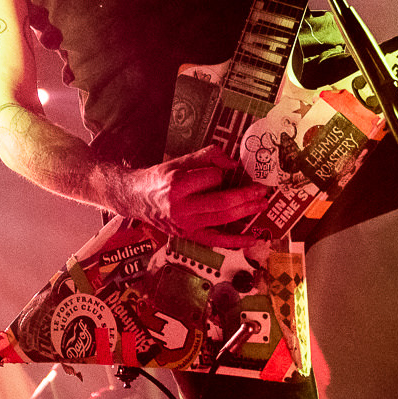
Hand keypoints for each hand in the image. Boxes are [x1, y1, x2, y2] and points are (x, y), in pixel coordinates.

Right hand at [117, 147, 266, 247]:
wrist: (135, 198)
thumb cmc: (158, 179)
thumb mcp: (179, 161)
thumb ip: (206, 157)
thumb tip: (232, 163)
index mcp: (177, 185)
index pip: (212, 178)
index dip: (223, 173)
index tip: (226, 170)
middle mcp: (180, 207)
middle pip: (221, 202)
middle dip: (245, 196)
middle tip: (262, 190)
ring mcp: (185, 224)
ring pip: (222, 220)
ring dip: (246, 212)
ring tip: (261, 205)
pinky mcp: (187, 235)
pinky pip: (215, 240)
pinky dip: (235, 241)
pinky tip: (252, 238)